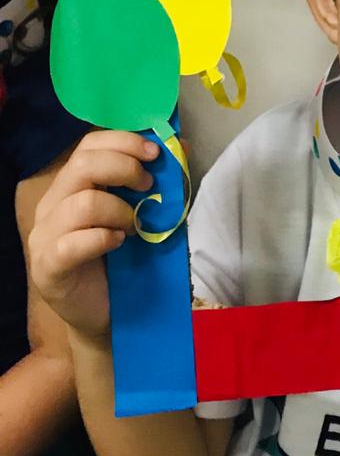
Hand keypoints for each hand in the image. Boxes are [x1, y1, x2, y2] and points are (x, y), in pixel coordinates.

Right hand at [28, 131, 159, 339]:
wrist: (104, 313)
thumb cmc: (121, 257)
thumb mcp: (141, 212)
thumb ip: (155, 179)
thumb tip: (180, 144)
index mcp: (71, 185)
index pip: (88, 145)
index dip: (123, 142)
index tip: (155, 153)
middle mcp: (52, 204)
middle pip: (82, 165)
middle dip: (124, 168)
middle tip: (148, 187)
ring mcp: (44, 235)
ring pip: (82, 203)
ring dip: (118, 210)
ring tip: (134, 226)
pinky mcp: (46, 266)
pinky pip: (71, 244)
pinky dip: (102, 239)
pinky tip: (118, 244)